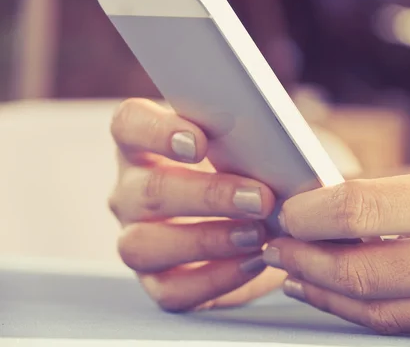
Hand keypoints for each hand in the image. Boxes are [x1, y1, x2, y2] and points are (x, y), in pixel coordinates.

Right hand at [109, 99, 284, 311]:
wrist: (260, 219)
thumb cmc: (248, 169)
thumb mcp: (248, 145)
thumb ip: (249, 138)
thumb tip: (277, 149)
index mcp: (145, 143)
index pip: (129, 124)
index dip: (157, 131)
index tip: (199, 142)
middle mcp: (131, 190)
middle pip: (148, 190)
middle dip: (209, 195)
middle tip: (259, 198)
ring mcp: (136, 237)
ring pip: (146, 244)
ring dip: (207, 240)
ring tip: (256, 234)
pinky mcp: (156, 281)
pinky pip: (171, 289)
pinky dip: (216, 277)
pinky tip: (253, 262)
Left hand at [264, 132, 409, 338]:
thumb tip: (368, 200)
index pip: (366, 210)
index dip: (312, 212)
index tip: (287, 208)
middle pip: (365, 271)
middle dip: (305, 259)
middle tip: (275, 244)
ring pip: (387, 311)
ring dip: (331, 292)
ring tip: (297, 273)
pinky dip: (376, 310)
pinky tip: (352, 292)